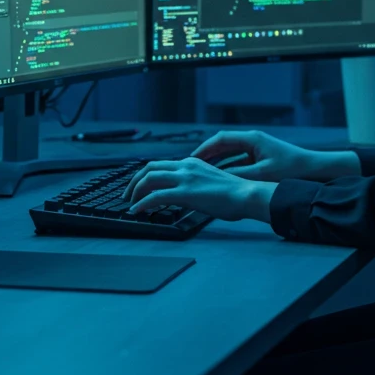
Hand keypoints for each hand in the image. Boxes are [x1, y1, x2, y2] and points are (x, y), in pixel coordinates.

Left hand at [123, 157, 275, 222]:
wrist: (246, 194)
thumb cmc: (235, 193)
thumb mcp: (211, 182)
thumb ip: (195, 184)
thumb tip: (185, 195)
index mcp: (192, 163)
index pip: (162, 165)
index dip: (146, 175)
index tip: (140, 187)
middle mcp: (186, 166)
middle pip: (150, 168)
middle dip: (134, 181)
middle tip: (128, 194)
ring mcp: (185, 178)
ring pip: (149, 178)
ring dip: (135, 191)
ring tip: (129, 203)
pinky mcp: (185, 192)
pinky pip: (155, 196)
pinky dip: (142, 203)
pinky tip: (137, 211)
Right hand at [190, 129, 320, 182]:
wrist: (314, 169)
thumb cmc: (292, 168)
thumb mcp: (263, 174)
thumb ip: (240, 175)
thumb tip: (219, 178)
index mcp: (252, 139)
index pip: (221, 139)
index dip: (205, 148)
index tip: (192, 158)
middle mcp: (253, 140)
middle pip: (224, 145)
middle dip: (208, 155)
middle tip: (192, 165)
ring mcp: (258, 149)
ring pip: (231, 154)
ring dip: (218, 162)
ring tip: (203, 173)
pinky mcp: (262, 158)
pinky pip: (240, 161)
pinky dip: (230, 168)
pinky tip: (223, 178)